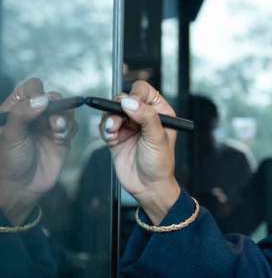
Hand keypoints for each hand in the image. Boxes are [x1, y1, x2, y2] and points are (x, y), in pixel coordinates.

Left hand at [0, 78, 76, 222]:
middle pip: (52, 97)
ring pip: (66, 110)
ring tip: (57, 129)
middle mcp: (34, 115)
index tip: (39, 103)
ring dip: (64, 117)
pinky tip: (60, 137)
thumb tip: (42, 99)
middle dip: (55, 104)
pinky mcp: (62, 138)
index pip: (31, 88)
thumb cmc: (8, 160)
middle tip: (51, 115)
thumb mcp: (11, 134)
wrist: (20, 187)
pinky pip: (73, 125)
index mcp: (16, 109)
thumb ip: (23, 113)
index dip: (37, 92)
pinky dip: (70, 128)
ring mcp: (49, 126)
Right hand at [101, 81, 179, 222]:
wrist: (148, 186)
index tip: (130, 106)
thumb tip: (129, 102)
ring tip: (113, 132)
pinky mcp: (116, 136)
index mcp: (160, 112)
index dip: (134, 95)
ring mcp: (129, 126)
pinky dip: (104, 130)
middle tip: (118, 121)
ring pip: (111, 111)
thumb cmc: (160, 164)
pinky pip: (104, 125)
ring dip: (109, 120)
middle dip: (117, 108)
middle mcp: (143, 116)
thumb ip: (145, 117)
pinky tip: (111, 139)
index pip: (143, 91)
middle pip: (124, 98)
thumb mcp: (157, 138)